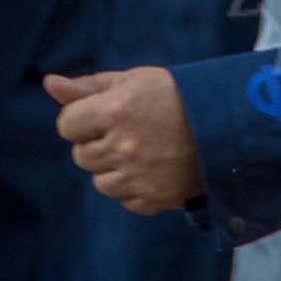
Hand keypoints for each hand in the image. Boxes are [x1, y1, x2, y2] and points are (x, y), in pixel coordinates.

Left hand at [47, 67, 204, 214]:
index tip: (107, 112)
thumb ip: (89, 86)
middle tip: (132, 130)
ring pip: (100, 182)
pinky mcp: (154, 199)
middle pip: (81, 155)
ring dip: (115, 168)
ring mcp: (138, 176)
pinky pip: (126, 200)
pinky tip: (156, 168)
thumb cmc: (178, 94)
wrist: (231, 122)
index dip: (84, 117)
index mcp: (115, 111)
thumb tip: (49, 84)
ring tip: (145, 150)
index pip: (67, 124)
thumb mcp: (135, 80)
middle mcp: (122, 146)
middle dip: (99, 143)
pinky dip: (136, 187)